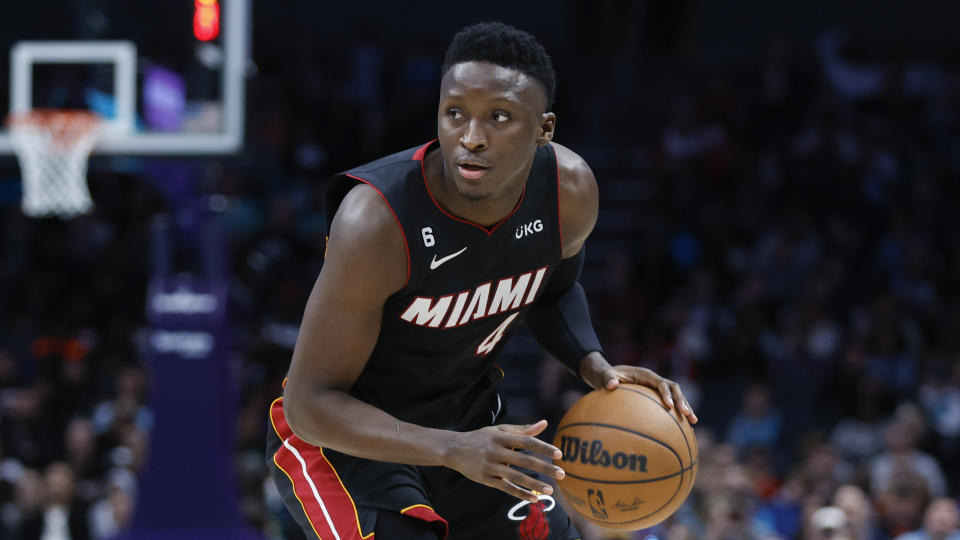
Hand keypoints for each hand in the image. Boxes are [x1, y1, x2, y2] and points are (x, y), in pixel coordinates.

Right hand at [444, 419, 565, 502]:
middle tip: (562, 474)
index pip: (527, 441)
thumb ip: (523, 430)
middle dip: (544, 468)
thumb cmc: (482, 438)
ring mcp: (490, 466)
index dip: (543, 447)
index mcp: (501, 436)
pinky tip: (534, 499)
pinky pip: (505, 488)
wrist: (454, 449)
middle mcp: (496, 451)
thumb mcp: (500, 430)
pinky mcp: (486, 479)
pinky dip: (520, 494)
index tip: (559, 454)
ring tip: (551, 491)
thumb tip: (544, 424)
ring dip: (534, 484)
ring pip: (515, 477)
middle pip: (524, 460)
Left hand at [579, 352, 698, 423]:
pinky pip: (670, 405)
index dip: (667, 393)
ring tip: (693, 422)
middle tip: (687, 415)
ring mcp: (657, 388)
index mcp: (646, 375)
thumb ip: (607, 379)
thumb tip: (612, 385)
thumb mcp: (604, 376)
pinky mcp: (657, 397)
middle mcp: (654, 380)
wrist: (608, 376)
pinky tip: (684, 428)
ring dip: (685, 407)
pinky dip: (678, 414)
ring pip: (677, 396)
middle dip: (682, 401)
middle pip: (674, 388)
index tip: (670, 406)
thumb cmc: (606, 377)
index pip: (661, 383)